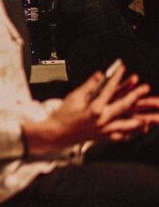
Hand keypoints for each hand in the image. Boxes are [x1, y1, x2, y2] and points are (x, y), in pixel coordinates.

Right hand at [22, 63, 158, 155]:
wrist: (57, 133)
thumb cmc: (63, 115)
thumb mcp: (74, 97)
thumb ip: (89, 86)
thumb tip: (100, 75)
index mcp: (94, 109)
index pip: (109, 90)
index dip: (117, 78)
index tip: (123, 68)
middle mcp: (102, 120)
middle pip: (124, 107)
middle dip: (136, 96)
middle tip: (145, 88)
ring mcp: (104, 130)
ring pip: (128, 125)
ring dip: (141, 120)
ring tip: (151, 117)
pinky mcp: (104, 137)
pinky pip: (122, 136)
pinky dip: (131, 133)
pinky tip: (139, 130)